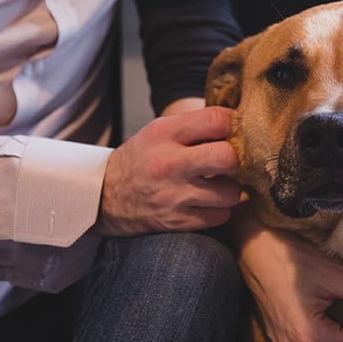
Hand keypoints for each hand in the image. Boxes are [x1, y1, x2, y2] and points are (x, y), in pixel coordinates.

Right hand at [95, 105, 239, 234]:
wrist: (105, 196)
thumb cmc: (141, 159)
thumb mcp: (158, 131)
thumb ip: (194, 125)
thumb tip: (237, 122)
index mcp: (164, 134)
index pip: (216, 120)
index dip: (233, 124)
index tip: (232, 131)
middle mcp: (168, 163)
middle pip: (227, 157)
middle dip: (237, 159)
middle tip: (231, 162)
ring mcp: (173, 195)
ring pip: (230, 192)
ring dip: (231, 189)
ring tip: (220, 184)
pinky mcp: (177, 221)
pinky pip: (220, 216)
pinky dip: (220, 210)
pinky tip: (209, 202)